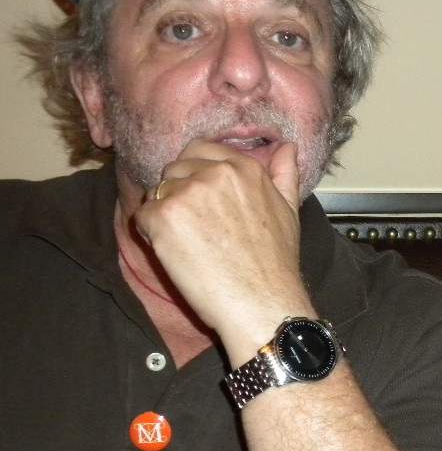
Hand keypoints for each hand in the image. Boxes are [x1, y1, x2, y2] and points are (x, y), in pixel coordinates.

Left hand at [133, 140, 313, 352]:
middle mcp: (216, 172)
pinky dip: (152, 236)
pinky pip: (143, 216)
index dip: (195, 175)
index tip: (203, 203)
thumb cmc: (276, 264)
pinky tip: (179, 256)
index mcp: (244, 167)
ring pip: (157, 192)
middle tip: (197, 230)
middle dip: (178, 194)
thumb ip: (285, 175)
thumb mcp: (290, 211)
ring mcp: (188, 192)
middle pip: (174, 169)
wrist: (261, 303)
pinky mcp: (164, 216)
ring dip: (165, 215)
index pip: (200, 150)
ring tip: (190, 245)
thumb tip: (288, 147)